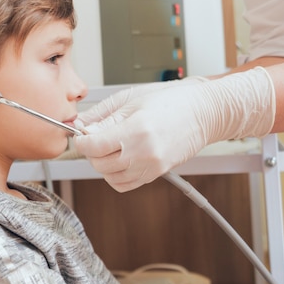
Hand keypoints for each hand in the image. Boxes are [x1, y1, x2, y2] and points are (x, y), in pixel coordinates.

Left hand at [73, 67, 275, 191]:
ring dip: (103, 163)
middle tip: (96, 137)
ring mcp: (151, 166)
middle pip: (99, 163)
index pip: (94, 146)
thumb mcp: (131, 100)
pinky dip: (115, 174)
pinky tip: (119, 158)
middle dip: (91, 151)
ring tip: (110, 146)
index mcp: (136, 130)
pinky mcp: (156, 174)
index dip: (82, 141)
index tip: (81, 134)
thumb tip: (80, 126)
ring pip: (109, 176)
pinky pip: (124, 184)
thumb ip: (102, 116)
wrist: (203, 113)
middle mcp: (144, 153)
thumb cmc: (172, 101)